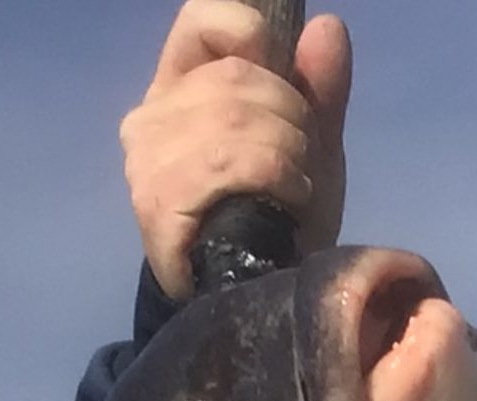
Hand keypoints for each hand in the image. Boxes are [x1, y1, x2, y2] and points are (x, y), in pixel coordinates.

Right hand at [122, 2, 353, 298]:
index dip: (251, 36)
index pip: (204, 21)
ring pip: (235, 117)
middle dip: (293, 118)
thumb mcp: (310, 147)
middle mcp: (152, 114)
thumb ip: (319, 89)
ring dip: (289, 152)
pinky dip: (275, 176)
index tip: (283, 82)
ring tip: (295, 187)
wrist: (251, 296)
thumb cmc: (276, 217)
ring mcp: (148, 157)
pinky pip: (229, 162)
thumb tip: (328, 26)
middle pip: (236, 75)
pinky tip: (286, 200)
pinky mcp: (157, 199)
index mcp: (181, 86)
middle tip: (302, 164)